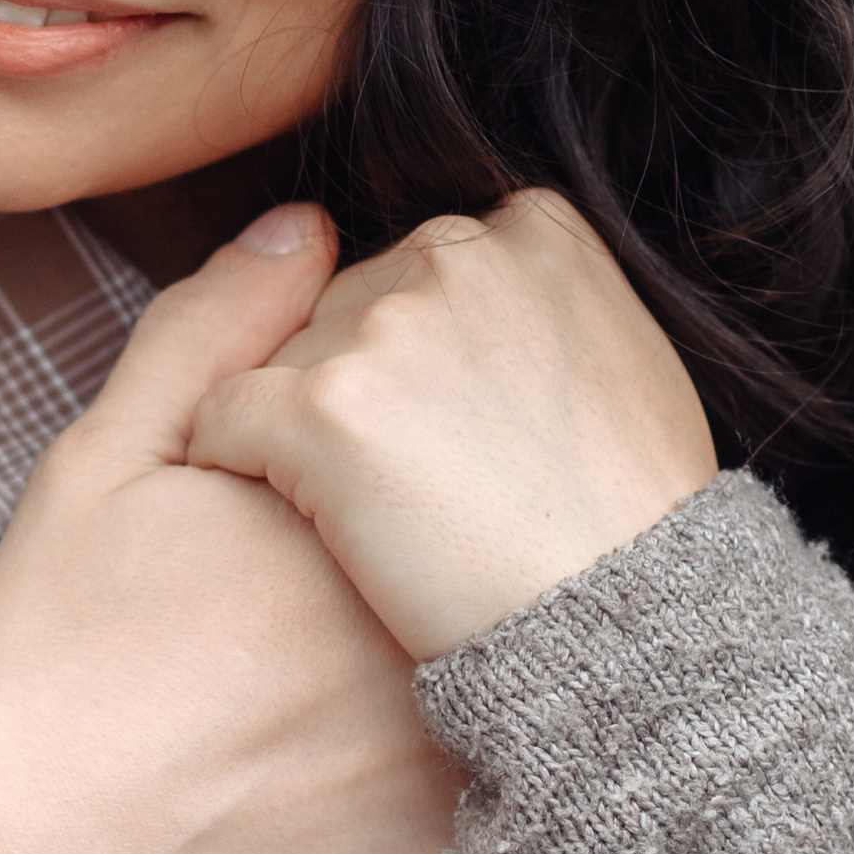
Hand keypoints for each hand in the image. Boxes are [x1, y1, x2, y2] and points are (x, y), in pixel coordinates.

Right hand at [0, 210, 462, 853]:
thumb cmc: (42, 671)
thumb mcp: (97, 470)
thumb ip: (208, 335)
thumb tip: (308, 226)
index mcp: (348, 521)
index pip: (424, 460)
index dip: (369, 484)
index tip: (298, 542)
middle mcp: (422, 633)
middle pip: (473, 570)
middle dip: (422, 577)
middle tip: (299, 640)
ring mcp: (446, 766)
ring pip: (505, 691)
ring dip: (458, 680)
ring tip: (331, 717)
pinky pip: (495, 817)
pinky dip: (448, 798)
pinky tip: (354, 800)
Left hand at [188, 191, 715, 663]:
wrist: (620, 623)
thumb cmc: (630, 517)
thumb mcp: (627, 361)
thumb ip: (541, 299)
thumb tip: (477, 263)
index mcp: (534, 230)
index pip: (418, 266)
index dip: (416, 356)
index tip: (444, 429)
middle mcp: (455, 254)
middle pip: (342, 304)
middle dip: (354, 388)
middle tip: (406, 485)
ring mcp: (384, 329)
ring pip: (280, 360)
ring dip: (298, 433)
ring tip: (367, 517)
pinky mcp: (322, 407)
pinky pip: (222, 416)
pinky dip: (227, 463)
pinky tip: (270, 523)